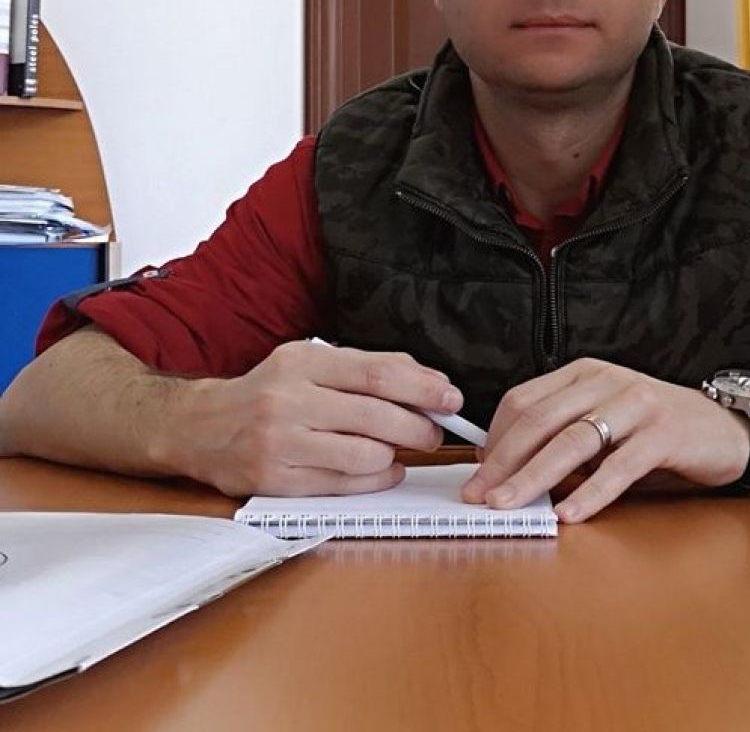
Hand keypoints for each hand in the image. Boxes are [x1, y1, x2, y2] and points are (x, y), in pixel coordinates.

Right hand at [171, 340, 462, 496]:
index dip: (423, 388)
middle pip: (377, 416)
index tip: (450, 398)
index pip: (378, 373)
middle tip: (436, 431)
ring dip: (397, 455)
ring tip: (402, 450)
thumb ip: (364, 368)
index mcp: (301, 362)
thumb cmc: (267, 392)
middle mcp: (289, 400)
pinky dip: (376, 479)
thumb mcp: (309, 362)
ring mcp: (281, 443)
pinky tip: (383, 470)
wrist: (200, 426)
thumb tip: (427, 382)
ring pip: (365, 455)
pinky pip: (344, 485)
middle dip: (420, 426)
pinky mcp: (277, 481)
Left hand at [460, 358, 749, 522]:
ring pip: (572, 440)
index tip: (476, 473)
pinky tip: (570, 514)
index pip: (523, 401)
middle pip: (539, 419)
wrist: (728, 429)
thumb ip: (564, 439)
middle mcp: (607, 381)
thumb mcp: (605, 425)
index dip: (494, 439)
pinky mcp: (665, 433)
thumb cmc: (658, 431)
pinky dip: (590, 492)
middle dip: (503, 461)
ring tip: (510, 505)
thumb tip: (508, 471)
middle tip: (479, 496)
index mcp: (584, 374)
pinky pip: (619, 466)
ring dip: (534, 476)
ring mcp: (637, 404)